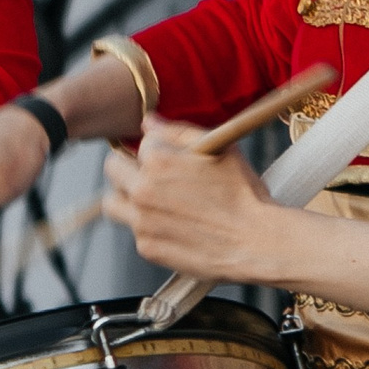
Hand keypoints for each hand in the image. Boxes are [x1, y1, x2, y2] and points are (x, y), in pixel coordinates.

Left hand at [102, 118, 290, 280]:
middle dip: (127, 167)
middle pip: (112, 169)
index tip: (168, 157)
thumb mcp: (219, 149)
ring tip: (153, 200)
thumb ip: (177, 131)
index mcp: (158, 160)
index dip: (156, 148)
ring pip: (112, 203)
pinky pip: (134, 231)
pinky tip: (173, 225)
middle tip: (149, 174)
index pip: (139, 143)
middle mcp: (142, 190)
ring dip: (126, 197)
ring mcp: (142, 221)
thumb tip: (147, 121)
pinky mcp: (148, 247)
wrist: (256, 242)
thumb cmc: (243, 193)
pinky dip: (147, 226)